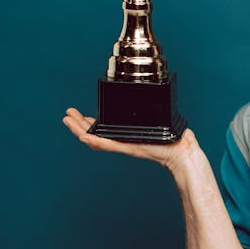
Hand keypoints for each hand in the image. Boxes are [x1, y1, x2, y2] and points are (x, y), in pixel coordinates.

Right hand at [62, 108, 199, 173]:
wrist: (182, 152)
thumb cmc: (175, 139)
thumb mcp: (159, 120)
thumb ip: (153, 110)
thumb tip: (154, 96)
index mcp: (127, 134)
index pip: (104, 129)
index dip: (89, 124)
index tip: (79, 116)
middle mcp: (123, 140)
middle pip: (95, 134)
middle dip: (79, 125)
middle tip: (67, 116)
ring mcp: (124, 145)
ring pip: (96, 140)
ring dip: (80, 131)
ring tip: (67, 122)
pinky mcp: (129, 148)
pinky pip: (108, 145)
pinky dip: (94, 140)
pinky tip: (83, 136)